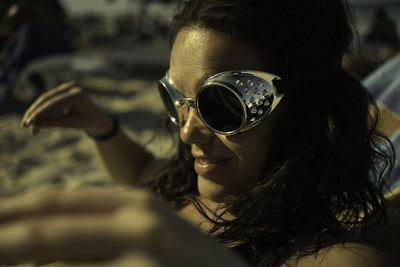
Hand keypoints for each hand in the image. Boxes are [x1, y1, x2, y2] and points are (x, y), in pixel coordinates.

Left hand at [0, 187, 248, 266]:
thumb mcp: (148, 233)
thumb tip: (38, 246)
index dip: (12, 211)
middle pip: (42, 231)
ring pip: (57, 259)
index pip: (56, 202)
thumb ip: (104, 230)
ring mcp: (140, 254)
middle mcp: (135, 221)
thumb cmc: (186, 262)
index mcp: (134, 202)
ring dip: (21, 257)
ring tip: (5, 252)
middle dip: (3, 237)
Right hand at [20, 81, 113, 135]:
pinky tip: (36, 122)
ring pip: (45, 99)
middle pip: (47, 99)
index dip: (39, 113)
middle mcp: (72, 87)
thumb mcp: (70, 124)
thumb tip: (33, 125)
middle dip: (34, 113)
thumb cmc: (86, 121)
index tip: (28, 123)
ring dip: (37, 113)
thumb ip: (53, 123)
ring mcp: (67, 86)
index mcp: (77, 96)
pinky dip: (42, 110)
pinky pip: (49, 99)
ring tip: (31, 129)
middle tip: (24, 125)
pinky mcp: (62, 89)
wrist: (96, 116)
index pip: (54, 104)